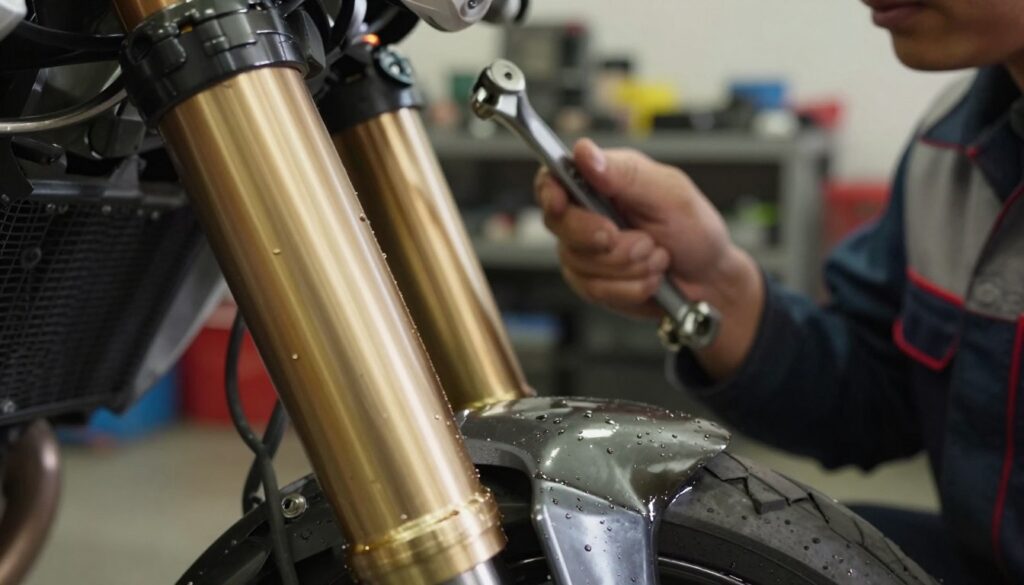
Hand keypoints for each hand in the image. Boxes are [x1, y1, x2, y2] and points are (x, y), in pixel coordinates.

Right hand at [535, 139, 764, 378]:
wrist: (708, 279)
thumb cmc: (694, 230)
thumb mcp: (670, 193)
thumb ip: (626, 174)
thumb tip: (584, 154)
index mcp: (601, 180)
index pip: (553, 179)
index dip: (549, 191)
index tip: (561, 204)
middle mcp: (587, 213)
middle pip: (561, 225)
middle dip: (607, 241)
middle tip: (644, 241)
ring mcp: (584, 251)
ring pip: (581, 263)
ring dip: (629, 266)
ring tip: (657, 257)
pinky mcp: (590, 283)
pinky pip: (596, 290)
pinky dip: (631, 287)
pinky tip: (651, 279)